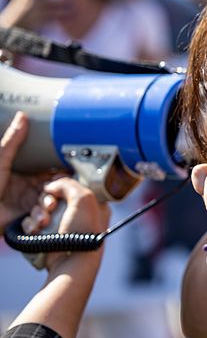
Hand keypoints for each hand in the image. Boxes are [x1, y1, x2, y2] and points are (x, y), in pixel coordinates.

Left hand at [0, 112, 51, 233]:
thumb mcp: (0, 160)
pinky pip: (43, 218)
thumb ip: (12, 141)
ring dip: (49, 208)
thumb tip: (23, 117)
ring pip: (52, 203)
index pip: (52, 170)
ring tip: (44, 211)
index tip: (69, 173)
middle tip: (55, 197)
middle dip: (59, 194)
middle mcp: (32, 188)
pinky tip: (36, 220)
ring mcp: (31, 204)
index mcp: (28, 173)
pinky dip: (41, 219)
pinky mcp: (29, 219)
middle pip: (57, 188)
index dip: (62, 172)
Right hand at [23, 177, 110, 270]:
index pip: (74, 186)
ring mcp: (63, 225)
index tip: (55, 188)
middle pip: (54, 196)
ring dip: (38, 214)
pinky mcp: (48, 235)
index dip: (62, 186)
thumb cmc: (84, 230)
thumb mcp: (84, 198)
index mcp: (94, 203)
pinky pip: (33, 223)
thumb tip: (52, 185)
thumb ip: (69, 184)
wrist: (72, 261)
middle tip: (50, 208)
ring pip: (42, 209)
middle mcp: (79, 213)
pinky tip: (36, 230)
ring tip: (43, 223)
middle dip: (47, 201)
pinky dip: (31, 225)